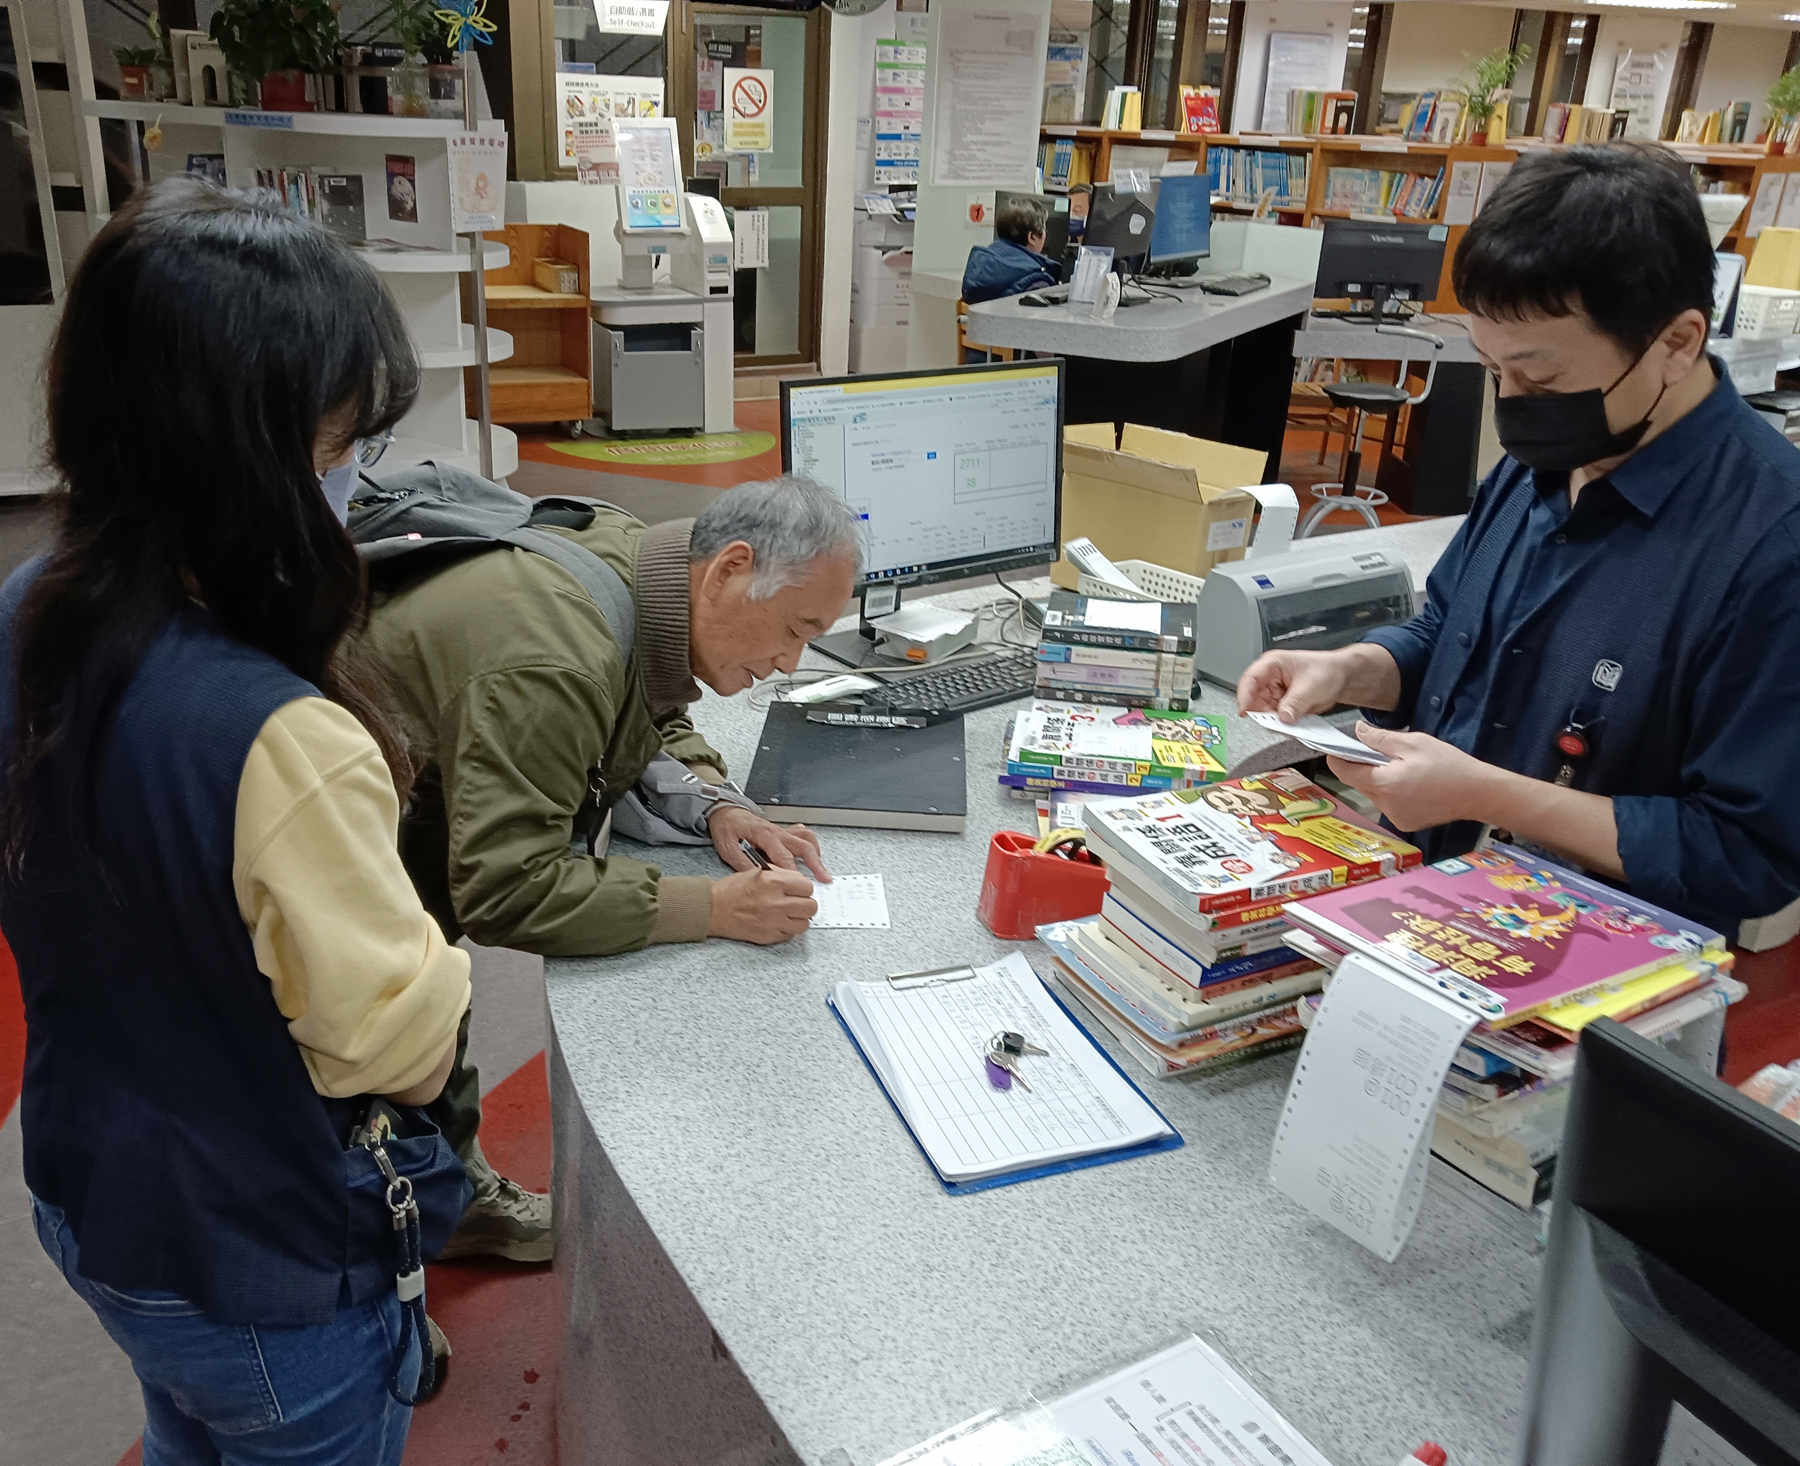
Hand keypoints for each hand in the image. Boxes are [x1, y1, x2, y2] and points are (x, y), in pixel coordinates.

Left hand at [705, 803, 832, 880]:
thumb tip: (757, 877)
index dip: (792, 871)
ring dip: (816, 853)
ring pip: (806, 839)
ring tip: (821, 869)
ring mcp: (782, 830)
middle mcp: (777, 832)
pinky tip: (811, 854)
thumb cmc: (726, 827)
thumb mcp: (728, 847)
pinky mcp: (782, 831)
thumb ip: (742, 863)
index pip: (783, 856)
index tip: (799, 884)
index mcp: (764, 835)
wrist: (725, 811)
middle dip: (816, 863)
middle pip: (803, 846)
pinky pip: (802, 834)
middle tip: (823, 877)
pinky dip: (810, 844)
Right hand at [707, 868, 817, 943]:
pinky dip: (788, 929)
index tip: (799, 889)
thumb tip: (800, 882)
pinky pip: (791, 935)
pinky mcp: (769, 937)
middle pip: (811, 906)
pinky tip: (778, 921)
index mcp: (774, 882)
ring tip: (789, 913)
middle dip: (805, 903)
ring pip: (805, 924)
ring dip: (799, 918)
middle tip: (796, 901)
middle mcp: (776, 903)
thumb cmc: (732, 889)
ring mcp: (774, 922)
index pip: (808, 886)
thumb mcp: (758, 871)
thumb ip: (782, 875)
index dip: (804, 887)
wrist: (713, 909)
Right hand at [1236, 650, 1350, 721]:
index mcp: (1272, 664)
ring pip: (1263, 711)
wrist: (1341, 677)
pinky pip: (1275, 717)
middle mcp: (1269, 678)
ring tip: (1292, 720)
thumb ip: (1296, 702)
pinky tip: (1295, 721)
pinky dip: (1283, 723)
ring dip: (1274, 720)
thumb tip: (1283, 717)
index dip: (1244, 696)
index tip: (1245, 712)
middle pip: (1253, 699)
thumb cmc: (1326, 670)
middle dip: (1263, 713)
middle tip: (1275, 722)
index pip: (1250, 679)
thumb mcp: (1311, 686)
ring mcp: (1274, 692)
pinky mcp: (1281, 704)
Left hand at [1325, 722, 1501, 833]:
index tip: (1338, 747)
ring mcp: (1395, 818)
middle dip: (1364, 767)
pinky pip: (1389, 804)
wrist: (1479, 793)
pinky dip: (1393, 793)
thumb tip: (1357, 731)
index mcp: (1383, 784)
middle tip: (1379, 751)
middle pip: (1359, 783)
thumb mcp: (1413, 743)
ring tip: (1401, 767)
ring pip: (1374, 794)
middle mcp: (1384, 805)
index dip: (1338, 758)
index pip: (1344, 772)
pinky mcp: (1406, 823)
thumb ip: (1379, 738)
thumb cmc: (1449, 765)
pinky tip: (1412, 784)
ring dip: (1379, 780)